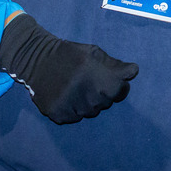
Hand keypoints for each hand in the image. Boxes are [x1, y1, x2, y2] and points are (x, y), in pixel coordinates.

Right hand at [0, 14, 138, 123]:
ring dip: (88, 102)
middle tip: (89, 81)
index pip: (120, 91)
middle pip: (106, 103)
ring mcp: (70, 105)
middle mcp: (85, 92)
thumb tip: (134, 71)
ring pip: (90, 112)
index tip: (112, 81)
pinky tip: (67, 96)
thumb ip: (114, 64)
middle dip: (103, 93)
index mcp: (96, 75)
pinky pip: (75, 118)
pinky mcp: (57, 114)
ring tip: (77, 88)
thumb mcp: (93, 52)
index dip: (119, 87)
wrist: (36, 60)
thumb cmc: (69, 54)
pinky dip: (74, 109)